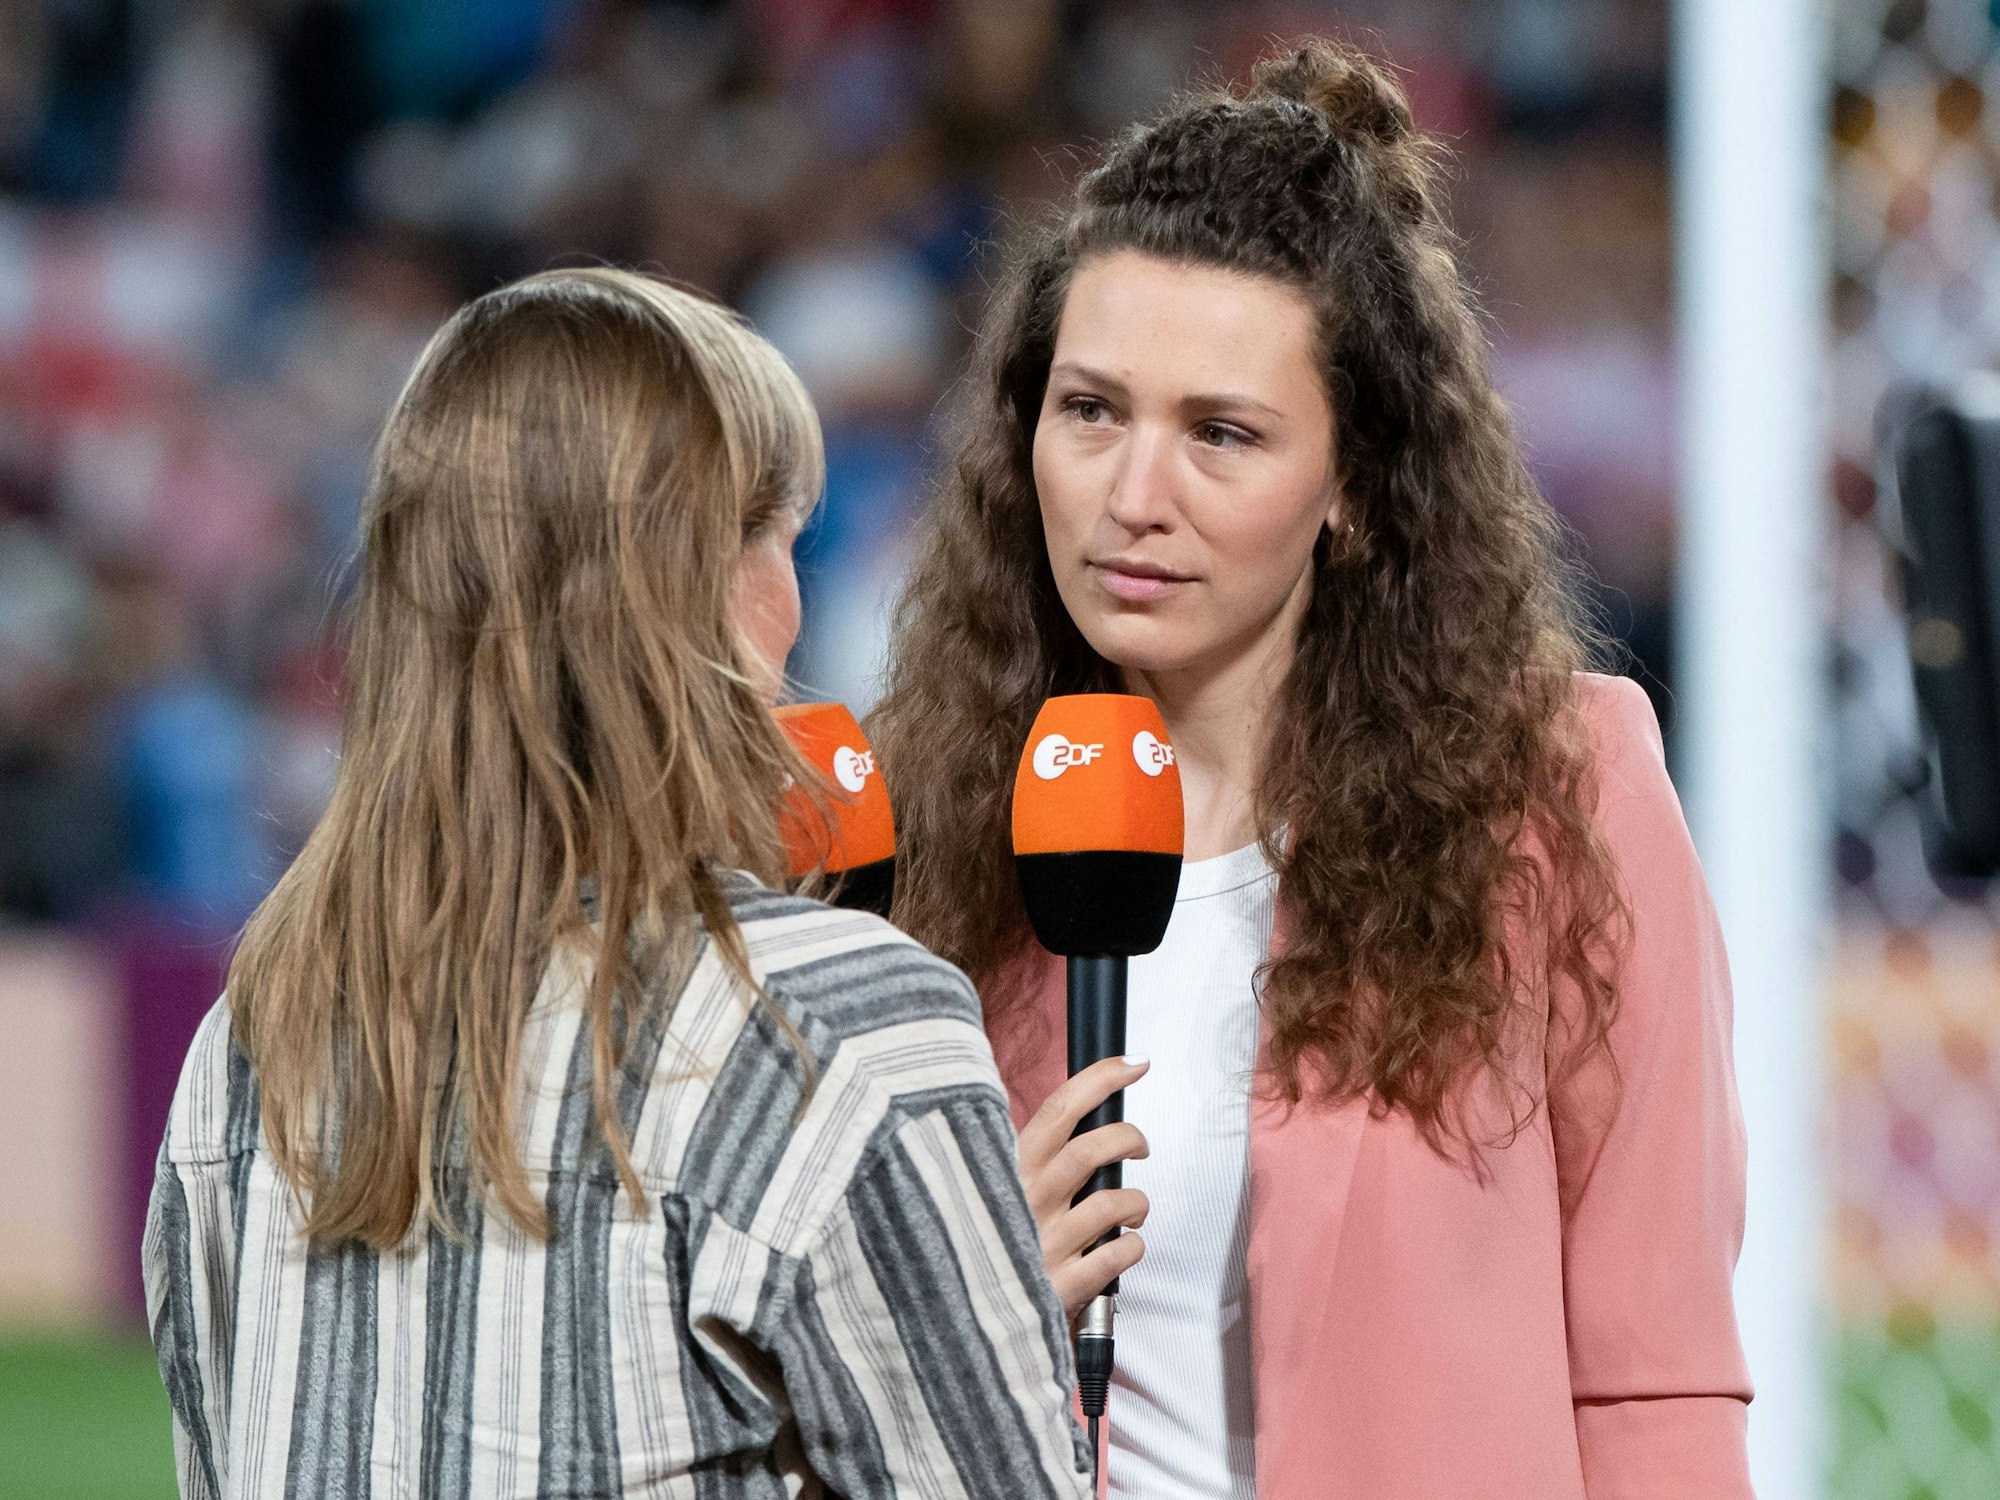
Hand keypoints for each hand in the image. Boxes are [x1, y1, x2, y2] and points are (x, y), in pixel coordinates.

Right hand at [1016, 1055, 1150, 1320]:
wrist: (957, 1314)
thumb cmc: (990, 1238)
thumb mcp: (994, 1185)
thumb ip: (1033, 1154)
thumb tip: (1081, 1111)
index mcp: (1010, 1167)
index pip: (1058, 1109)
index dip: (1101, 1079)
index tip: (1137, 1063)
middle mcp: (1025, 1200)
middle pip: (1091, 1149)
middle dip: (1129, 1138)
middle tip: (1139, 1146)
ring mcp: (1043, 1244)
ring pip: (1113, 1203)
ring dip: (1136, 1201)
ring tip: (1131, 1210)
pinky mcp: (1060, 1286)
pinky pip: (1118, 1255)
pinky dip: (1133, 1246)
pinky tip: (1122, 1246)